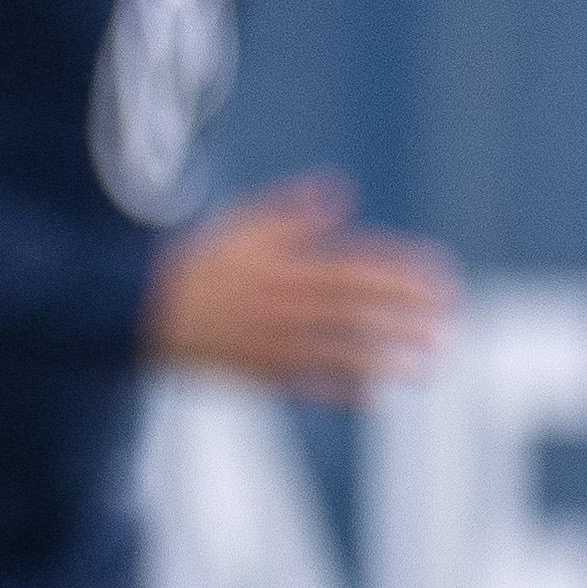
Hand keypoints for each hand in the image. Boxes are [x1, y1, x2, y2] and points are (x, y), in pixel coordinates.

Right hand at [145, 174, 454, 398]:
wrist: (138, 310)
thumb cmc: (199, 265)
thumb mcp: (241, 227)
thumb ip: (292, 212)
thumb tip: (340, 191)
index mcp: (284, 265)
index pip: (356, 266)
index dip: (402, 273)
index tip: (442, 277)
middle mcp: (282, 305)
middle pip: (357, 310)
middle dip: (407, 316)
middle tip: (449, 322)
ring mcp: (270, 342)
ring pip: (340, 351)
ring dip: (388, 358)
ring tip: (429, 366)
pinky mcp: (256, 373)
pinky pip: (306, 385)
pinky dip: (341, 391)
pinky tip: (376, 396)